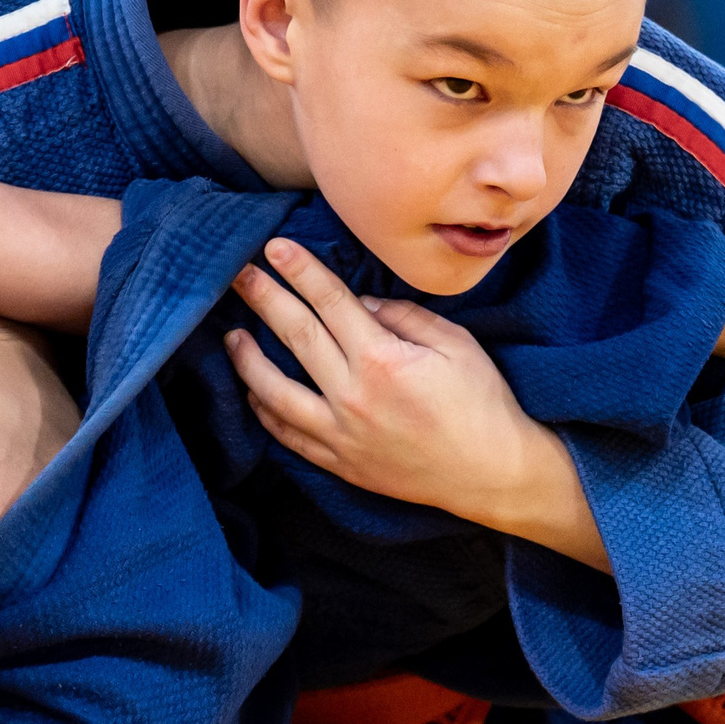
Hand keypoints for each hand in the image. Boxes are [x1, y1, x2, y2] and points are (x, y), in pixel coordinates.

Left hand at [227, 240, 545, 517]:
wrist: (492, 475)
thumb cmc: (482, 403)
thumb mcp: (456, 343)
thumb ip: (405, 317)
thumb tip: (363, 305)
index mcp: (382, 360)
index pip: (329, 302)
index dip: (300, 271)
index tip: (275, 248)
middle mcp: (352, 397)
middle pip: (295, 336)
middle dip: (264, 299)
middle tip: (240, 274)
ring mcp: (342, 434)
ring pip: (275, 393)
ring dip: (248, 361)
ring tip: (232, 336)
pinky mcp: (342, 463)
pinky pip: (289, 436)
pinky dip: (266, 413)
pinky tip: (254, 394)